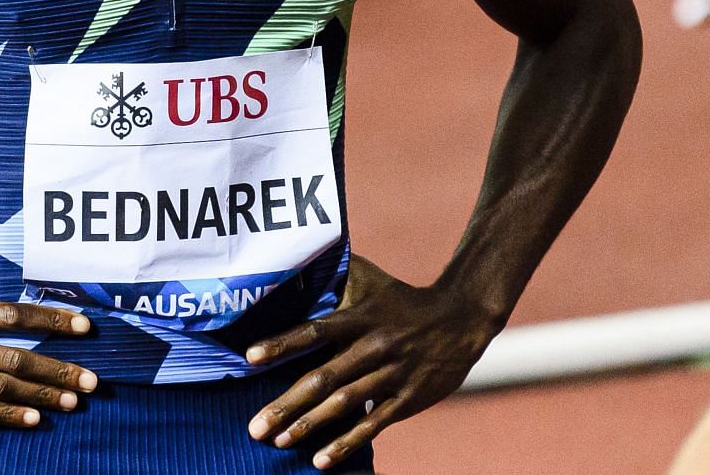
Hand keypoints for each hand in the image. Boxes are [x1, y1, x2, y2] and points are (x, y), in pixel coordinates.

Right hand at [0, 262, 97, 427]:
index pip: (10, 313)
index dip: (49, 319)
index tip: (84, 326)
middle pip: (15, 358)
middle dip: (59, 369)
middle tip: (95, 380)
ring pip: (0, 387)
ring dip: (41, 395)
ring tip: (76, 402)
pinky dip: (6, 416)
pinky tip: (34, 419)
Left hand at [245, 256, 496, 469]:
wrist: (459, 319)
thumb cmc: (401, 298)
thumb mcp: (370, 279)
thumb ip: (336, 272)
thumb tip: (297, 255)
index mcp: (360, 317)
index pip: (316, 330)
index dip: (283, 343)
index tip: (250, 357)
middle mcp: (373, 347)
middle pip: (324, 377)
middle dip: (287, 404)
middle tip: (255, 426)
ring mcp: (391, 375)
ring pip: (344, 404)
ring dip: (309, 425)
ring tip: (278, 441)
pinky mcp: (407, 399)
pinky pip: (373, 425)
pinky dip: (346, 443)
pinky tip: (320, 460)